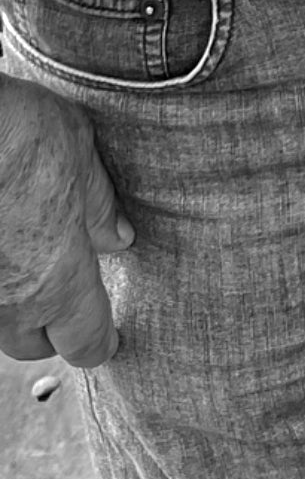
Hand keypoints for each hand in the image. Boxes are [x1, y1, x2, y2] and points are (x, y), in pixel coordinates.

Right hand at [0, 75, 132, 367]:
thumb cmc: (20, 134)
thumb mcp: (80, 154)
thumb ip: (99, 205)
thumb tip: (119, 238)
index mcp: (60, 280)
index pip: (85, 342)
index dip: (100, 343)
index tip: (109, 339)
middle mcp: (11, 301)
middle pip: (31, 345)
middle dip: (50, 329)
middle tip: (66, 296)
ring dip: (14, 304)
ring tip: (29, 263)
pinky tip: (3, 245)